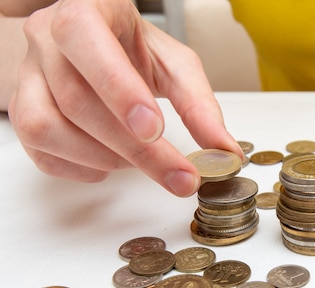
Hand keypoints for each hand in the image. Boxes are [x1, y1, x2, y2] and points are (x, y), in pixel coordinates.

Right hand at [8, 0, 242, 196]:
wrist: (97, 47)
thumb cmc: (134, 49)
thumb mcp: (175, 65)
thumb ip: (200, 104)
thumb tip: (224, 151)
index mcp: (86, 13)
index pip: (85, 38)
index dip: (118, 88)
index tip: (154, 130)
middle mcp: (47, 40)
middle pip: (75, 99)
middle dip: (134, 148)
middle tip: (179, 175)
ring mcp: (27, 77)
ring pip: (46, 128)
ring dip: (103, 158)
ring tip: (141, 161)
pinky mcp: (21, 112)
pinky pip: (40, 152)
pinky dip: (81, 169)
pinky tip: (111, 163)